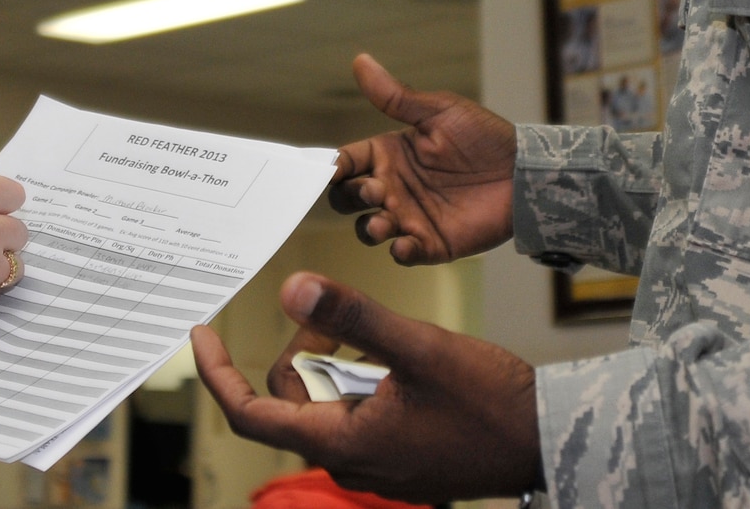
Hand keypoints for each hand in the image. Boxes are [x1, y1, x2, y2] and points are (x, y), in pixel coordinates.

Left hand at [193, 273, 541, 502]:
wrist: (548, 439)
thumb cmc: (490, 403)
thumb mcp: (419, 347)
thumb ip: (354, 316)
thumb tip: (291, 287)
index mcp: (343, 443)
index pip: (252, 415)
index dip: (218, 374)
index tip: (201, 335)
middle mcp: (350, 461)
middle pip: (290, 399)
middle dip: (300, 346)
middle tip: (331, 310)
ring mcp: (374, 462)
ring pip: (323, 403)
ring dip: (333, 358)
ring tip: (370, 330)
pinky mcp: (395, 454)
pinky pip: (353, 413)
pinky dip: (357, 376)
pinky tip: (389, 353)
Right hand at [332, 54, 516, 263]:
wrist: (524, 172)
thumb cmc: (482, 136)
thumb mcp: (438, 111)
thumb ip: (396, 96)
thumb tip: (360, 60)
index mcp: (388, 154)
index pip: (346, 162)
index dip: (332, 167)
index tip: (328, 171)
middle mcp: (392, 186)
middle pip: (349, 198)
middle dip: (350, 196)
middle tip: (373, 189)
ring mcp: (409, 216)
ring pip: (370, 228)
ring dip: (368, 228)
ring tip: (381, 223)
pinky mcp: (430, 242)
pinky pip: (405, 252)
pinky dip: (399, 252)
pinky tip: (403, 245)